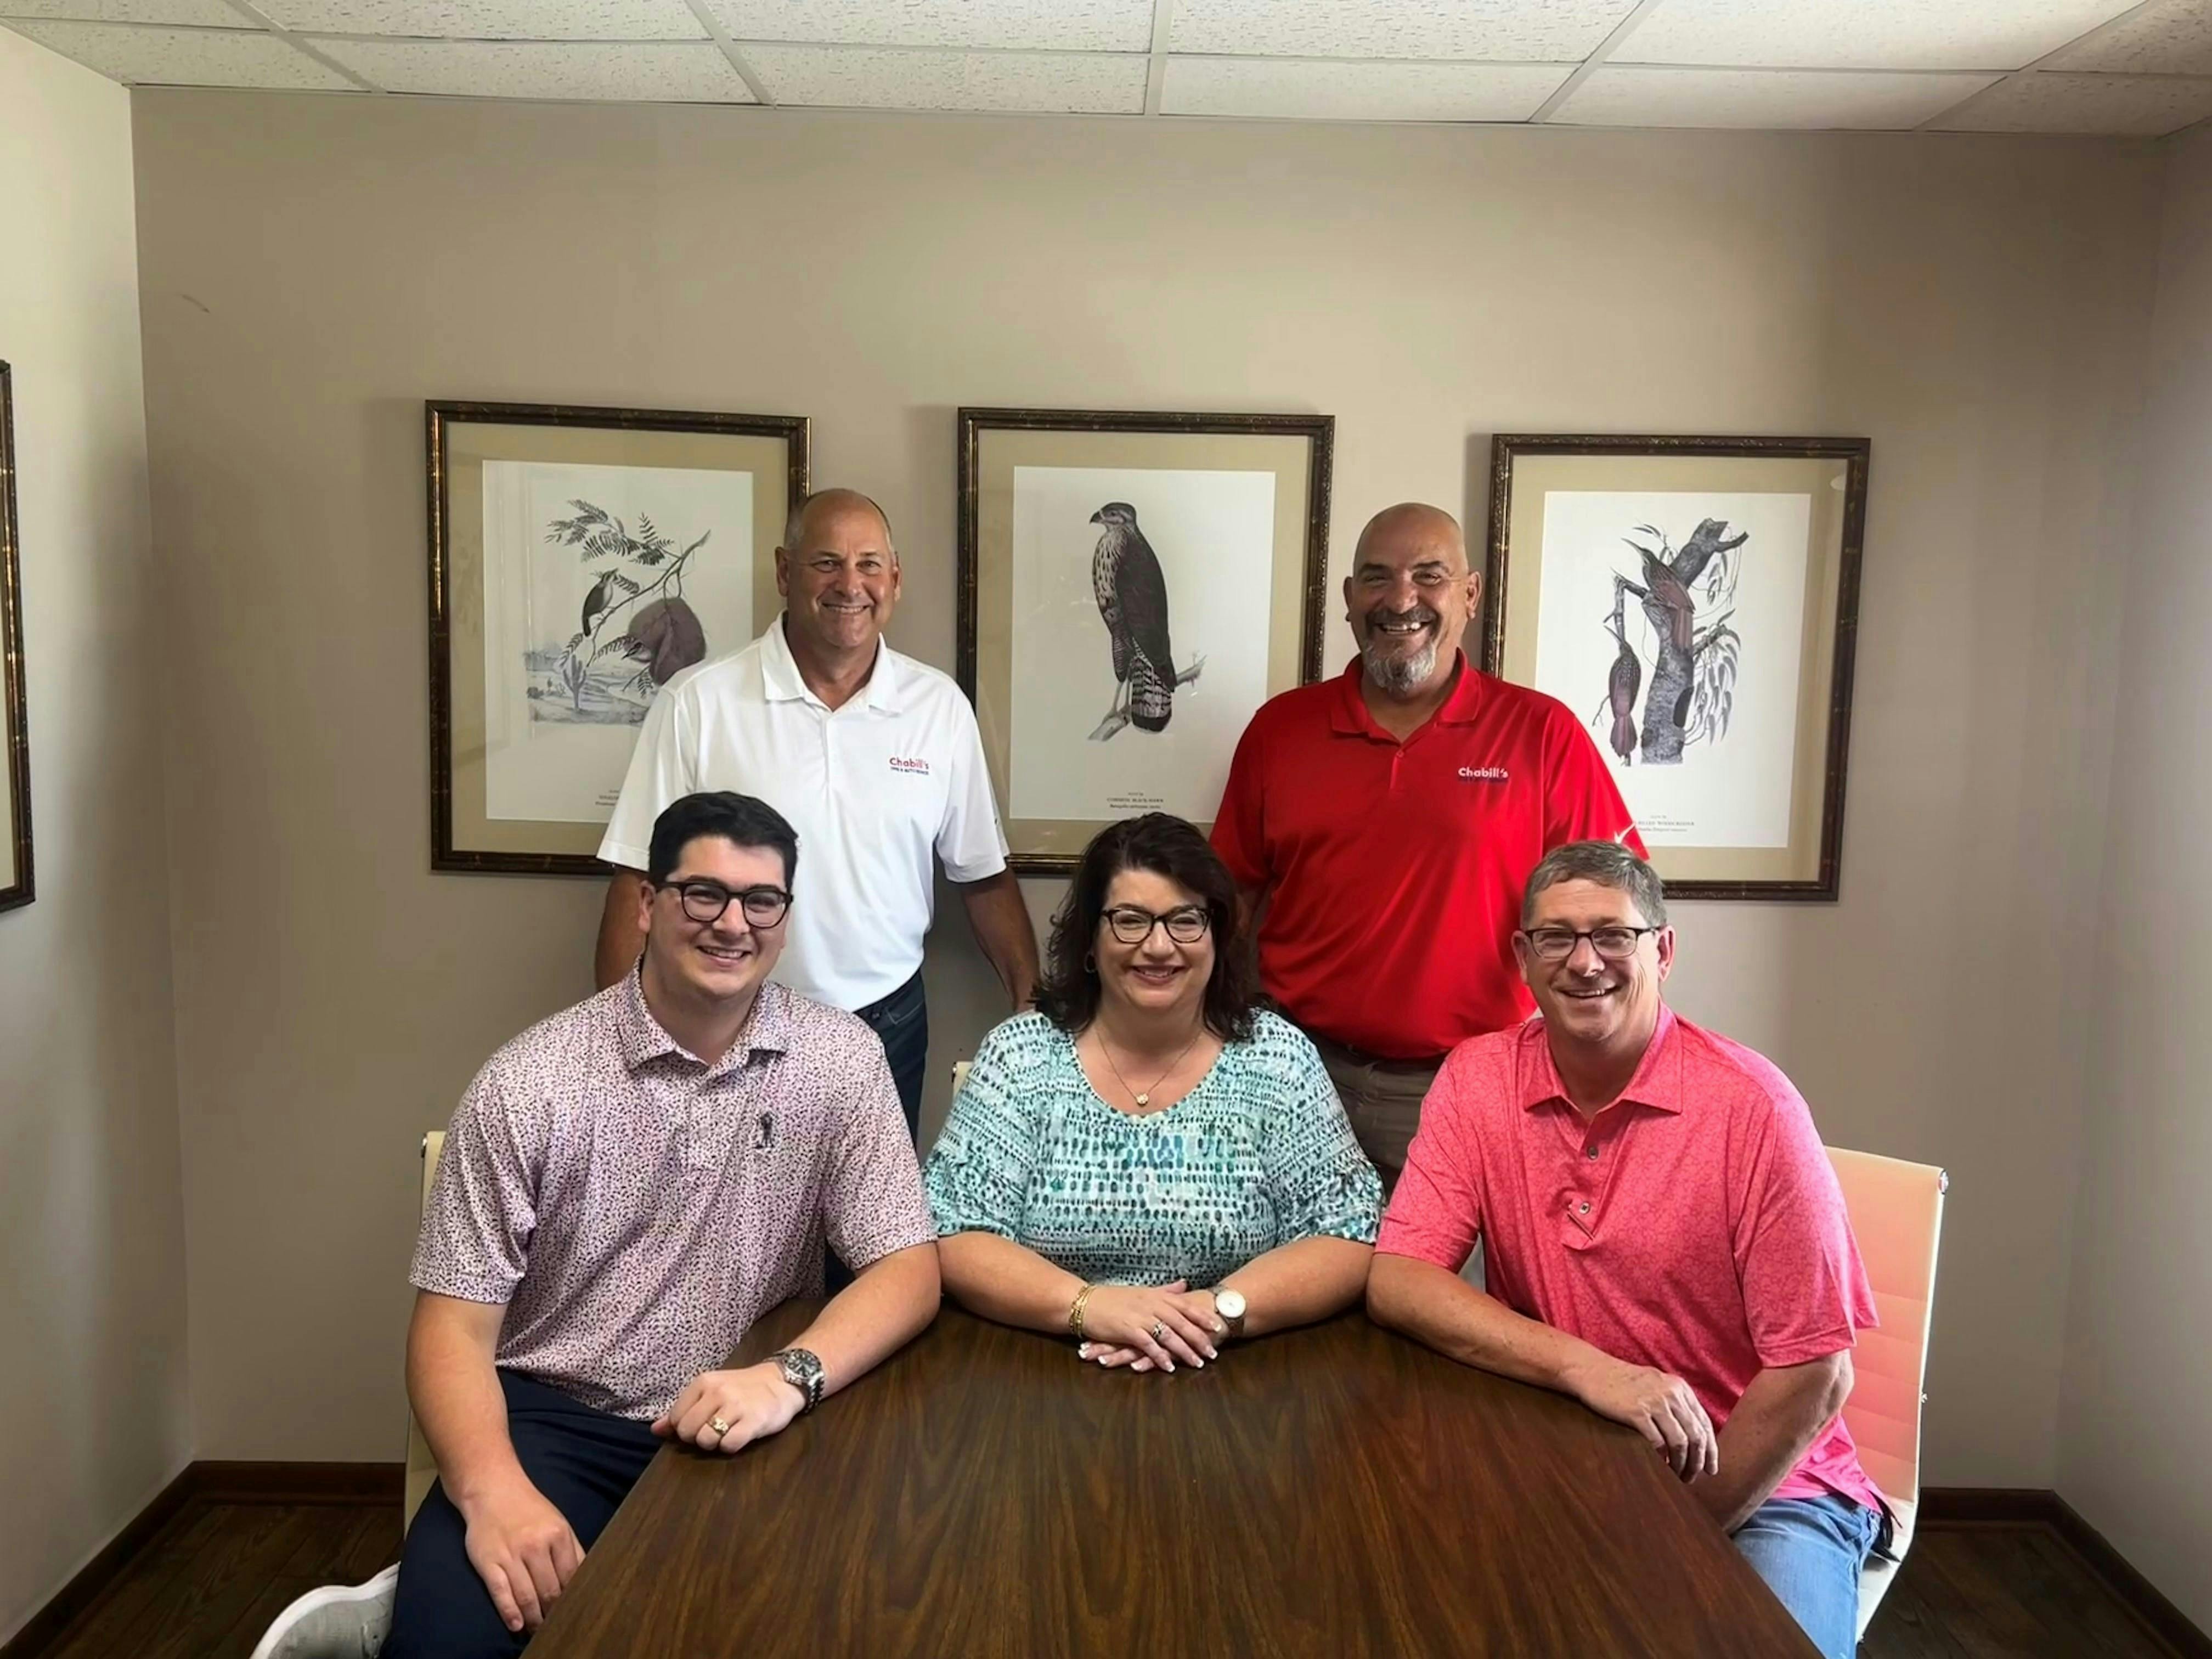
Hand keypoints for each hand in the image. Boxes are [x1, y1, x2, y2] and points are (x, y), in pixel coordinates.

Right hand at [456, 1474, 584, 1633]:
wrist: (493, 1489)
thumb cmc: (529, 1509)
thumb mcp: (558, 1523)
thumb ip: (571, 1550)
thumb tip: (583, 1581)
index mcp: (558, 1535)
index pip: (570, 1576)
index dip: (571, 1599)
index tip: (571, 1613)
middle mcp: (535, 1545)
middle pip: (549, 1590)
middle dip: (552, 1613)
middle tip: (553, 1627)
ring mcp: (511, 1554)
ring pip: (526, 1595)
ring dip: (533, 1619)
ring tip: (536, 1630)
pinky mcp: (488, 1562)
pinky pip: (500, 1592)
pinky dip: (509, 1612)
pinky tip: (516, 1624)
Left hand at [651, 1363, 805, 1454]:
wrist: (781, 1382)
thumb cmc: (742, 1388)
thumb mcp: (710, 1391)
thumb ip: (682, 1410)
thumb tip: (655, 1430)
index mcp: (703, 1382)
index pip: (676, 1418)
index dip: (685, 1428)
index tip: (701, 1423)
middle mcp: (717, 1392)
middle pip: (688, 1432)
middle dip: (698, 1438)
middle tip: (715, 1430)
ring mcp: (736, 1406)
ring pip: (705, 1440)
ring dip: (714, 1443)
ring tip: (727, 1432)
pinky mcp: (753, 1421)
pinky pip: (728, 1445)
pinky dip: (731, 1446)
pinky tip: (740, 1436)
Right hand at [1078, 1281, 1223, 1371]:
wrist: (1084, 1302)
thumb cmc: (1112, 1297)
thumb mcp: (1142, 1291)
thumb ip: (1164, 1290)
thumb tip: (1183, 1284)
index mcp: (1156, 1295)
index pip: (1185, 1305)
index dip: (1202, 1316)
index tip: (1218, 1326)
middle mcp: (1151, 1304)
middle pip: (1181, 1322)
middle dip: (1199, 1338)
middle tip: (1213, 1352)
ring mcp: (1140, 1317)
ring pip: (1168, 1334)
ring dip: (1184, 1350)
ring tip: (1198, 1363)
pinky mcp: (1127, 1329)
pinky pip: (1148, 1344)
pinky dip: (1159, 1356)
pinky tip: (1169, 1367)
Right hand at [1566, 1355, 1718, 1481]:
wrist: (1592, 1370)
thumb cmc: (1622, 1381)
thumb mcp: (1656, 1384)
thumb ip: (1675, 1403)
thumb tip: (1692, 1434)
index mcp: (1680, 1388)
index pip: (1704, 1424)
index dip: (1710, 1450)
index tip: (1711, 1469)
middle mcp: (1672, 1394)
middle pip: (1696, 1436)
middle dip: (1698, 1462)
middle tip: (1693, 1478)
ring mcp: (1655, 1402)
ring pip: (1680, 1442)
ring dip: (1682, 1464)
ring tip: (1678, 1477)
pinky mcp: (1637, 1412)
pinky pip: (1658, 1442)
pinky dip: (1663, 1459)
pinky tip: (1661, 1467)